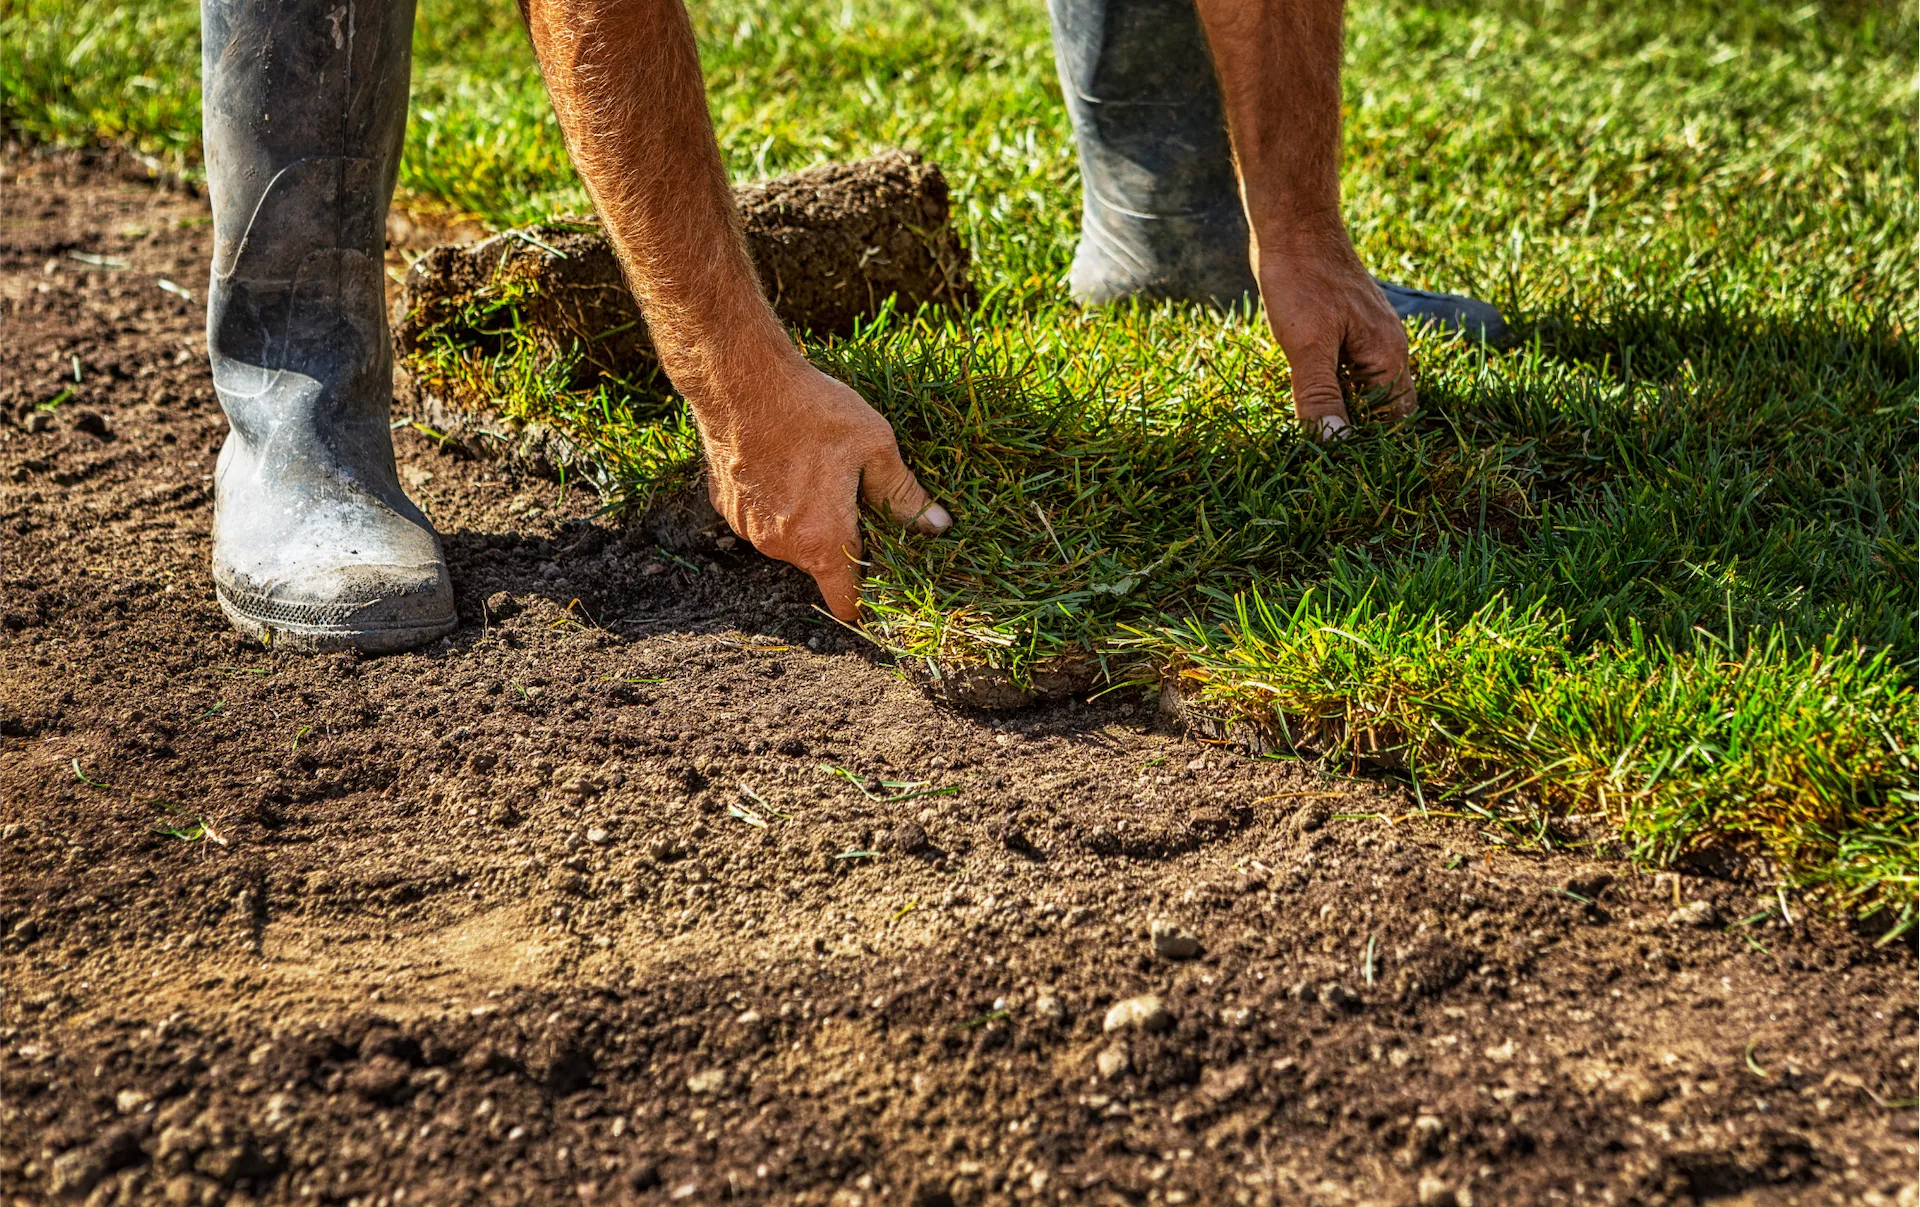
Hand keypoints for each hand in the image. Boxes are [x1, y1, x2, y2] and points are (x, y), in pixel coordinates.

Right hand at [699, 359, 949, 621]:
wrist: (740, 381)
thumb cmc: (813, 412)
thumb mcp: (875, 447)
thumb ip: (904, 494)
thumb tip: (937, 526)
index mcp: (823, 541)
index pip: (845, 602)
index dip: (866, 598)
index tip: (880, 579)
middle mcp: (781, 546)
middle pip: (821, 564)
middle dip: (840, 539)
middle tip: (854, 495)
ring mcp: (748, 529)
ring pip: (790, 539)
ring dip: (807, 519)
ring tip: (816, 470)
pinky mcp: (727, 507)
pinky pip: (761, 518)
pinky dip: (776, 502)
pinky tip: (783, 462)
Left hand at [1255, 221, 1414, 439]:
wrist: (1294, 224)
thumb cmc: (1302, 280)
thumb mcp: (1306, 346)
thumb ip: (1320, 397)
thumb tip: (1336, 445)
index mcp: (1388, 356)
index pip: (1395, 418)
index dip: (1372, 444)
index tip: (1340, 464)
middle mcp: (1388, 347)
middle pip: (1383, 406)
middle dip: (1357, 429)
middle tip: (1320, 452)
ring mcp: (1369, 335)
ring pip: (1363, 387)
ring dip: (1341, 407)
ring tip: (1310, 427)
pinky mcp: (1348, 326)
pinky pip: (1348, 367)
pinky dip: (1331, 384)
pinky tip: (1303, 392)